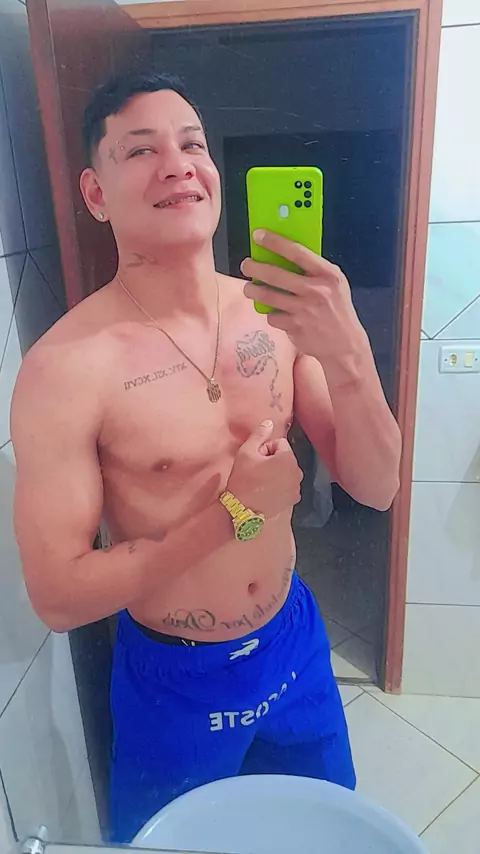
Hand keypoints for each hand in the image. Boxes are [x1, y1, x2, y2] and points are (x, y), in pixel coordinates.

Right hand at [227, 420, 302, 518]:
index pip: (279, 443)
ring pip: (287, 471)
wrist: (242, 510)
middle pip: (285, 457)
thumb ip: (259, 434)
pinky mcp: (294, 499)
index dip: (265, 449)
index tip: (255, 459)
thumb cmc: (244, 479)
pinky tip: (268, 491)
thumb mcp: (246, 452)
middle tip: (257, 470)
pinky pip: (289, 484)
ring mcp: (297, 487)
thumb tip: (270, 421)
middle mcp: (298, 471)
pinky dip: (281, 485)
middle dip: (273, 460)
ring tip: (261, 481)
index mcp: (288, 458)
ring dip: (277, 472)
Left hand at [241, 230, 367, 364]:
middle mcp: (316, 291)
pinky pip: (272, 316)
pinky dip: (271, 314)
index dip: (274, 242)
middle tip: (246, 265)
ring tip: (249, 288)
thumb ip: (314, 269)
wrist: (345, 345)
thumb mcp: (334, 284)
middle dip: (254, 267)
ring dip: (252, 290)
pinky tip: (277, 313)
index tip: (258, 235)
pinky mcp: (295, 328)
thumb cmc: (337, 310)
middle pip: (275, 274)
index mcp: (327, 275)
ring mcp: (304, 311)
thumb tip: (283, 252)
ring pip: (267, 296)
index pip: (297, 251)